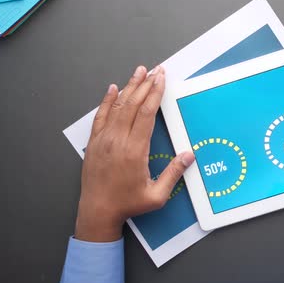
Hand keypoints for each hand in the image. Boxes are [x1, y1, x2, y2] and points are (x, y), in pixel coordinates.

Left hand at [75, 65, 194, 241]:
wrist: (97, 212)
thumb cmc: (127, 204)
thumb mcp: (157, 195)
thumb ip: (173, 174)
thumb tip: (189, 156)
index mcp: (134, 150)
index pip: (147, 114)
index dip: (155, 94)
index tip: (162, 79)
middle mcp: (118, 140)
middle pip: (133, 104)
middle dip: (146, 84)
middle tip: (156, 70)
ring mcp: (103, 140)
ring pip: (117, 106)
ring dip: (129, 87)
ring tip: (139, 71)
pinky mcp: (94, 142)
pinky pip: (101, 116)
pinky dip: (107, 100)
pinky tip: (112, 89)